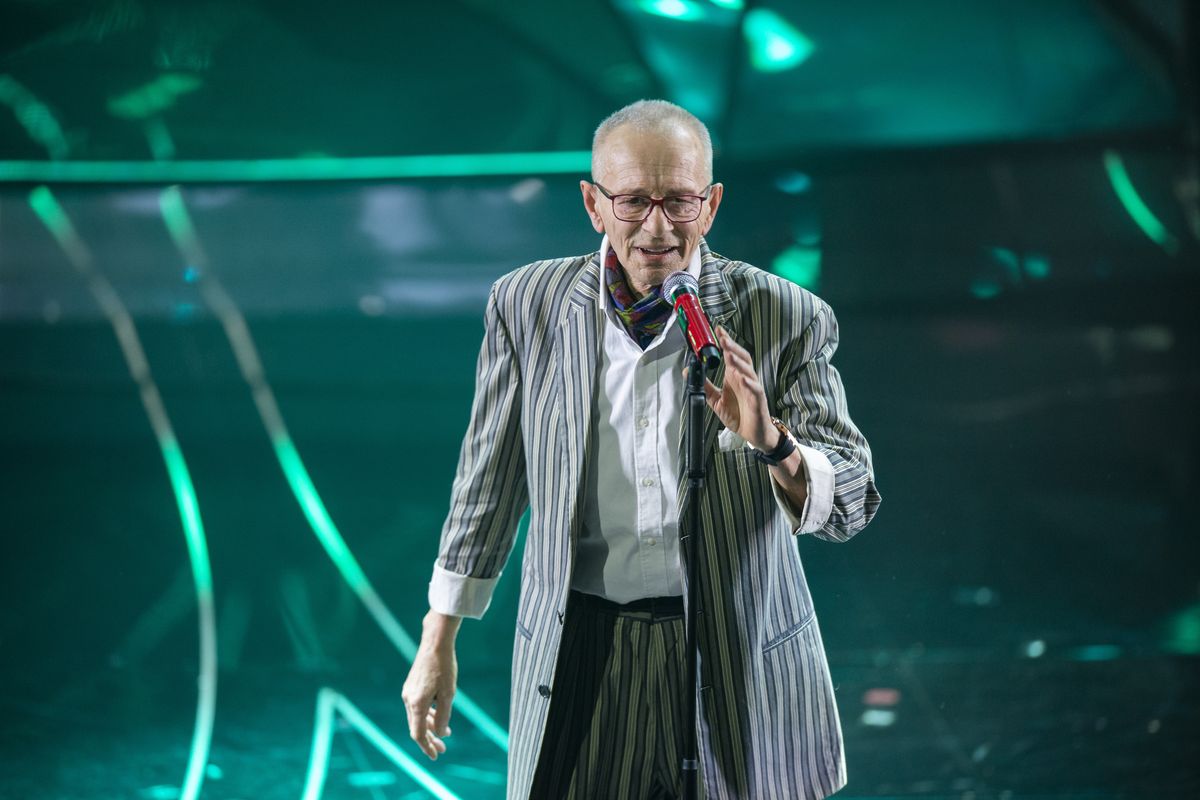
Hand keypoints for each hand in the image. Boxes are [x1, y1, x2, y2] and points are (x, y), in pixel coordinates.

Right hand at [401, 613, 459, 759]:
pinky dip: (427, 714)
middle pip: (416, 727)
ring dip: (430, 726)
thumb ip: (443, 715)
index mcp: (416, 703)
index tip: (435, 756)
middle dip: (430, 739)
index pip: (418, 733)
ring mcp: (408, 692)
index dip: (426, 746)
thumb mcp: (448, 694)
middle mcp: (408, 699)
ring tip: (445, 734)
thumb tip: (440, 733)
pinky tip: (438, 717)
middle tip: (443, 750)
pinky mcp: (411, 686)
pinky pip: (417, 706)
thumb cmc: (444, 667)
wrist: (435, 643)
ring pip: (417, 716)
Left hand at [698, 327, 776, 450]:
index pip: (731, 355)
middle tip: (722, 337)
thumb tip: (688, 372)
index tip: (718, 330)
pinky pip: (755, 390)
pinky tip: (743, 379)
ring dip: (739, 362)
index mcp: (735, 376)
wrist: (755, 433)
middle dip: (732, 347)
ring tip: (729, 353)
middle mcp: (745, 379)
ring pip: (748, 371)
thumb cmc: (739, 415)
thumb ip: (705, 386)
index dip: (726, 342)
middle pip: (741, 358)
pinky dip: (750, 384)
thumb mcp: (716, 400)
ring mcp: (753, 388)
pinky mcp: (758, 400)